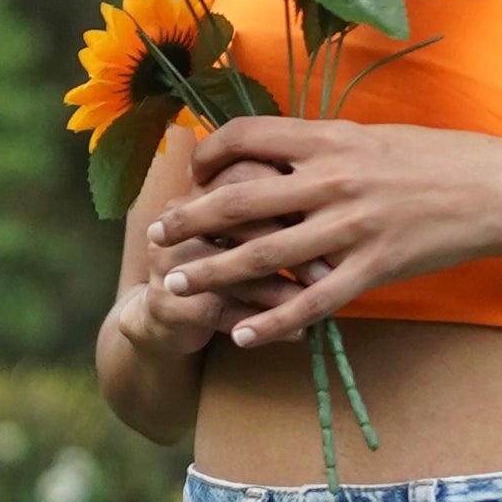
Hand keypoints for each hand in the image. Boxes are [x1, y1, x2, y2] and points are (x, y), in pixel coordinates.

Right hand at [119, 157, 311, 356]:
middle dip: (288, 237)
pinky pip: (219, 308)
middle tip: (330, 262)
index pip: (245, 170)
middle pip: (237, 214)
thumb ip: (282, 203)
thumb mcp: (251, 225)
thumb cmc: (228, 256)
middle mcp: (179, 211)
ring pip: (230, 265)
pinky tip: (298, 332)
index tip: (329, 211)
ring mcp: (167, 256)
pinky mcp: (164, 300)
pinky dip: (262, 322)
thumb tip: (338, 200)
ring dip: (279, 285)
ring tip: (316, 299)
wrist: (169, 312)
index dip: (286, 190)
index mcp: (205, 183)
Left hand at [147, 118, 501, 347]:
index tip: (194, 171)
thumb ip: (326, 145)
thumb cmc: (438, 156)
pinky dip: (270, 320)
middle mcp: (333, 179)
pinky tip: (240, 334)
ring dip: (211, 273)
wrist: (497, 188)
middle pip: (239, 199)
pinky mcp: (373, 269)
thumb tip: (281, 149)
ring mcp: (351, 227)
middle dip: (188, 220)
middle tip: (155, 237)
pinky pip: (310, 302)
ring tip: (175, 286)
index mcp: (332, 137)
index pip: (249, 137)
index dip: (211, 153)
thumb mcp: (375, 137)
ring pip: (263, 255)